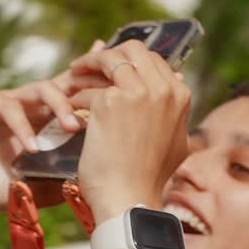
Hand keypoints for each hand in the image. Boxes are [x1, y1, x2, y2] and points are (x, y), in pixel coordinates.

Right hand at [0, 41, 111, 215]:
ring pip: (43, 89)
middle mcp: (32, 103)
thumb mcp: (53, 182)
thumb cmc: (10, 189)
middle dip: (86, 90)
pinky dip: (23, 126)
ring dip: (60, 106)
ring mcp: (9, 99)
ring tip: (71, 128)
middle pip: (66, 83)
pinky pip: (9, 105)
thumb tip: (113, 172)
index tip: (124, 77)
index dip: (99, 82)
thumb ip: (76, 171)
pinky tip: (32, 148)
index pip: (79, 92)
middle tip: (102, 106)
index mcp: (50, 116)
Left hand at [68, 40, 191, 219]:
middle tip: (88, 67)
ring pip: (108, 59)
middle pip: (133, 49)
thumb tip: (177, 80)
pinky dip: (75, 98)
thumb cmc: (149, 178)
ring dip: (87, 66)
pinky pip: (87, 89)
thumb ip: (175, 110)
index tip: (111, 69)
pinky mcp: (109, 102)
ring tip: (72, 77)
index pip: (154, 59)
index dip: (129, 60)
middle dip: (108, 54)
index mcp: (179, 96)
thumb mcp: (176, 140)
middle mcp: (162, 88)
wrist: (130, 199)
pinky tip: (68, 111)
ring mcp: (137, 92)